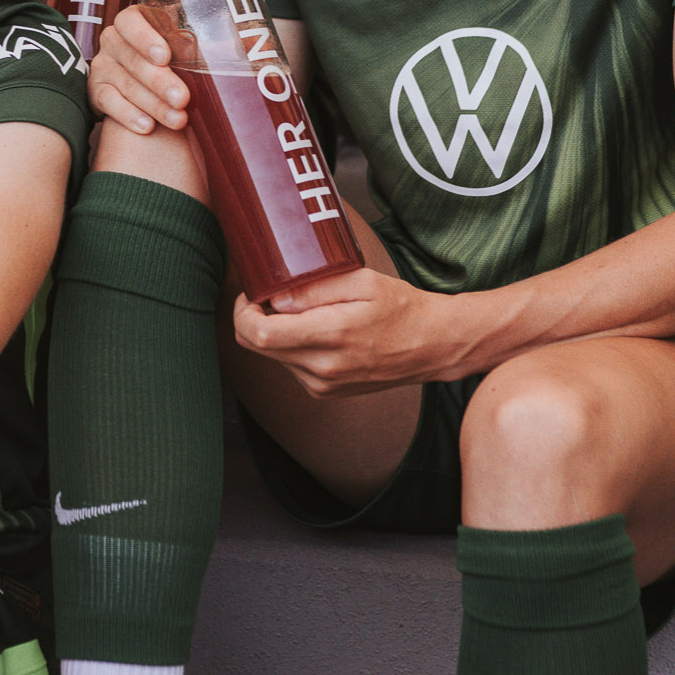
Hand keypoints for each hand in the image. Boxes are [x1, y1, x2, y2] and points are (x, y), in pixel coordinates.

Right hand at [88, 5, 191, 134]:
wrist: (148, 89)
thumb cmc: (174, 62)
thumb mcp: (185, 50)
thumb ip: (202, 49)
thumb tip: (242, 47)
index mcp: (135, 21)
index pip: (131, 21)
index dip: (145, 37)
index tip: (165, 56)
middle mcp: (114, 40)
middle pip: (133, 58)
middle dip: (159, 81)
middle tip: (182, 98)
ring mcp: (102, 65)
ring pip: (124, 83)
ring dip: (152, 104)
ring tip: (177, 120)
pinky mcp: (95, 90)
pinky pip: (108, 102)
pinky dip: (128, 115)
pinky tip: (147, 126)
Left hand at [231, 262, 463, 394]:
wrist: (431, 345)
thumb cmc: (400, 307)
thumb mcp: (361, 282)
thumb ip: (315, 288)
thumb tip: (275, 297)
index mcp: (330, 336)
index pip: (258, 334)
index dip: (243, 310)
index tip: (253, 292)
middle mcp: (321, 369)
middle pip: (256, 346)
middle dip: (254, 318)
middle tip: (271, 294)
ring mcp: (321, 385)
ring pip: (272, 356)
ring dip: (275, 332)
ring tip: (306, 310)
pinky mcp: (324, 392)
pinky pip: (290, 366)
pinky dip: (292, 345)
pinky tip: (317, 329)